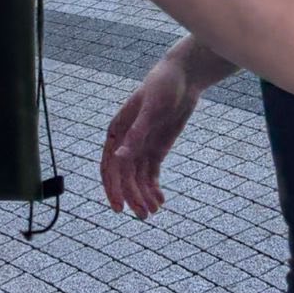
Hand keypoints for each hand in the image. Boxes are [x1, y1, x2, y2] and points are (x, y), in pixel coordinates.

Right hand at [100, 54, 200, 218]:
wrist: (184, 77)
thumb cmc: (163, 85)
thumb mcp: (151, 108)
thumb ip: (137, 133)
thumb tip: (119, 158)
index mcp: (117, 130)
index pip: (109, 165)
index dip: (111, 187)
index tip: (119, 207)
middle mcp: (126, 141)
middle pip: (124, 176)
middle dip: (132, 196)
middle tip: (143, 215)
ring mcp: (142, 146)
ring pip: (138, 178)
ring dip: (143, 195)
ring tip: (154, 212)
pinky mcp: (156, 149)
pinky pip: (151, 173)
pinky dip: (153, 188)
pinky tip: (160, 200)